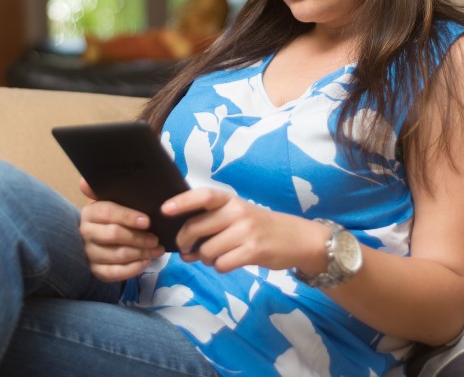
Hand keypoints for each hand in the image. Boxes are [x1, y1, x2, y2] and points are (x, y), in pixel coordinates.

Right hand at [78, 178, 164, 282]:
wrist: (99, 238)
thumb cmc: (112, 217)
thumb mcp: (110, 201)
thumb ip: (105, 191)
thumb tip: (85, 182)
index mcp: (90, 213)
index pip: (108, 213)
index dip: (128, 217)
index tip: (147, 221)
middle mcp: (85, 233)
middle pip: (113, 235)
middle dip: (138, 237)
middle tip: (155, 239)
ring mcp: (89, 253)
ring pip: (116, 255)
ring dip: (140, 253)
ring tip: (157, 250)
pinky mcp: (94, 271)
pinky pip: (113, 273)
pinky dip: (132, 269)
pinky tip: (145, 263)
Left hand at [164, 188, 325, 273]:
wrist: (298, 239)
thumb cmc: (262, 227)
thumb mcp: (239, 215)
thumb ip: (213, 223)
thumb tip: (185, 245)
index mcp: (231, 200)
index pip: (203, 196)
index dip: (182, 201)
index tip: (165, 210)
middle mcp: (238, 212)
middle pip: (196, 227)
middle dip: (184, 242)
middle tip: (186, 249)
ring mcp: (246, 232)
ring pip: (207, 251)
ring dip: (206, 258)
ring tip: (215, 256)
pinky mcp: (253, 251)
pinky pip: (221, 264)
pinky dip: (220, 267)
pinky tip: (228, 262)